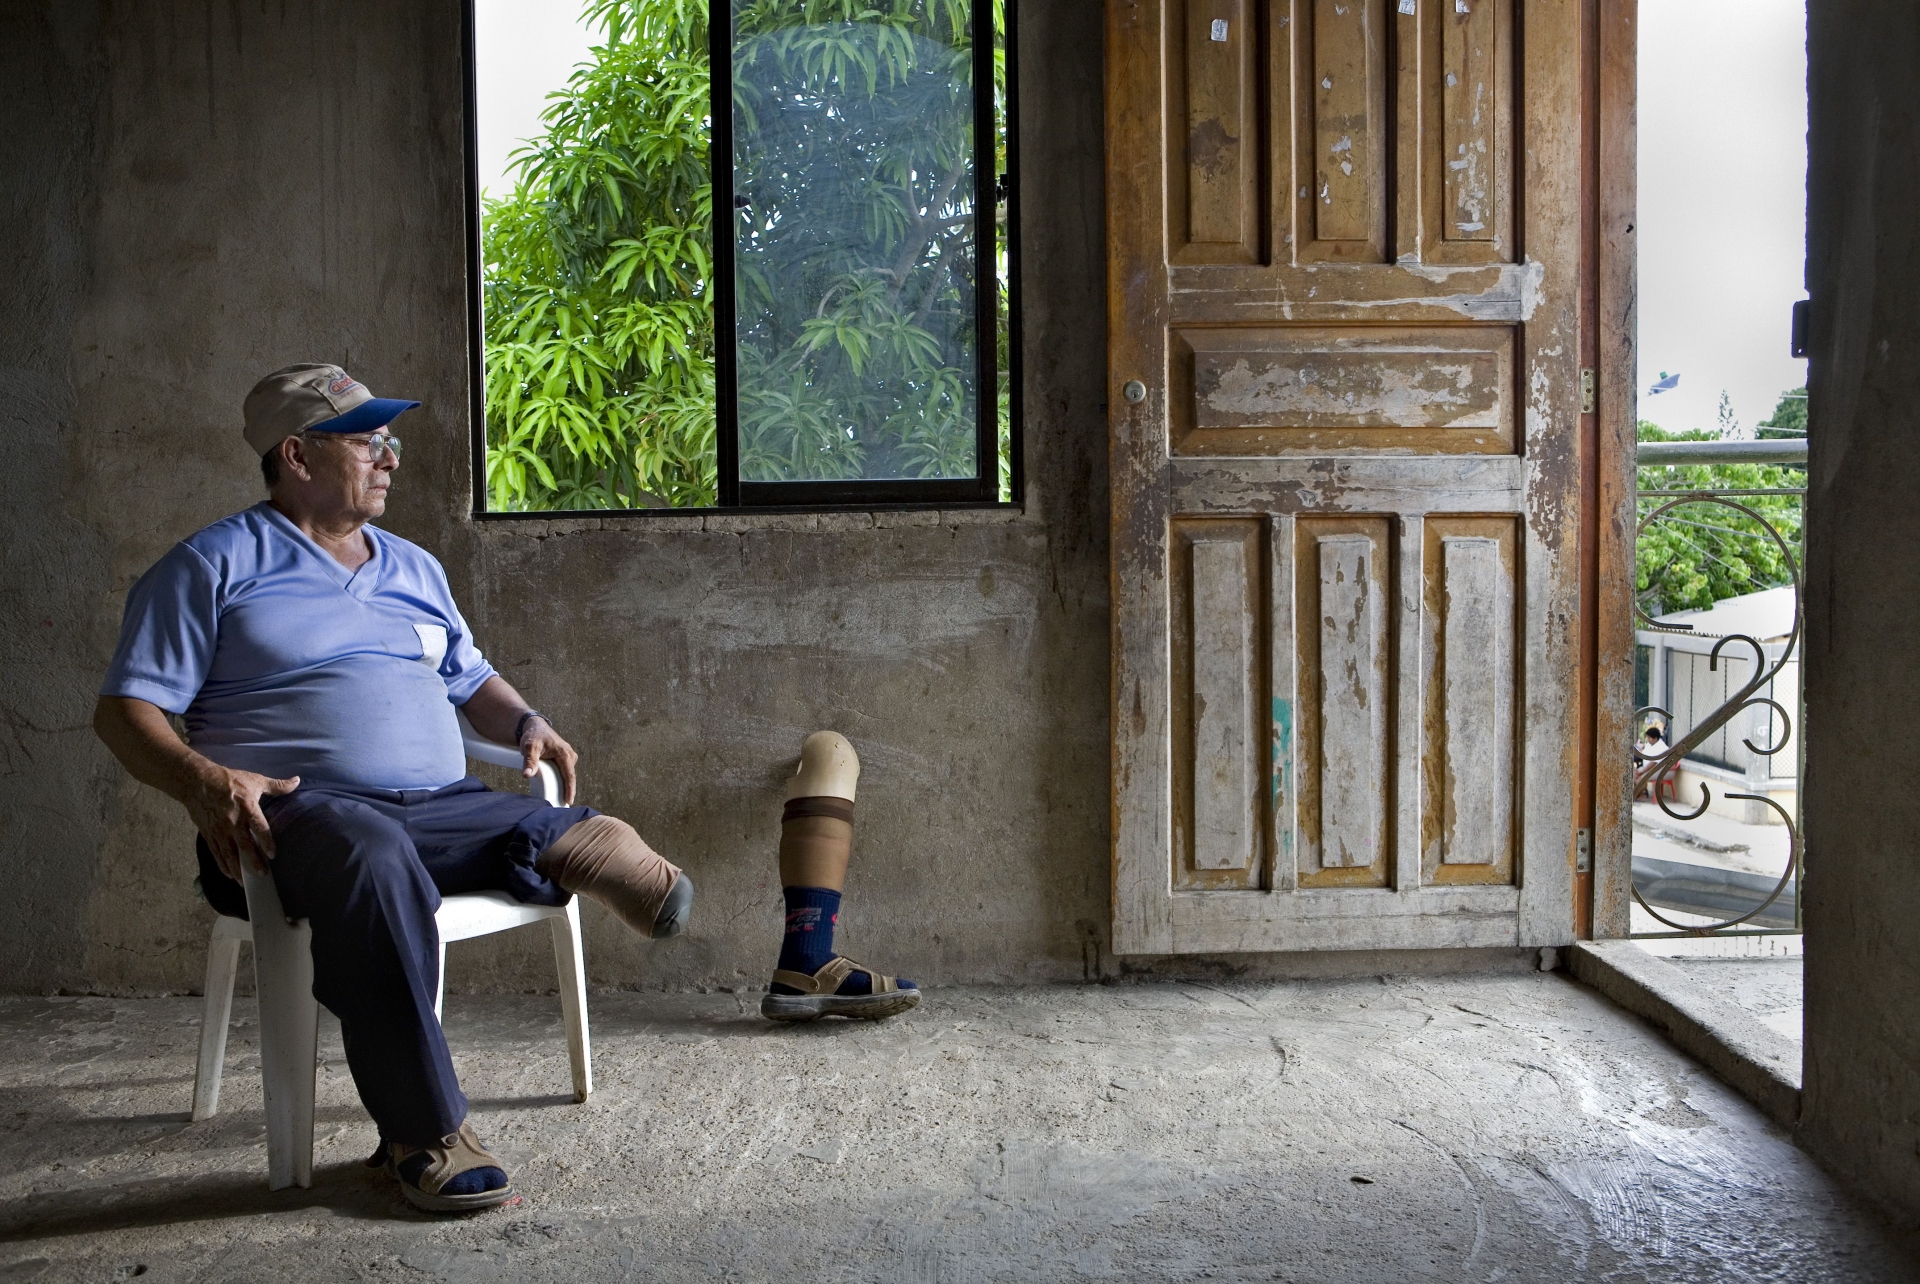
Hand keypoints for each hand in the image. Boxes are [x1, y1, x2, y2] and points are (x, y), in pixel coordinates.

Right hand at [183, 762, 300, 880]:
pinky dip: (223, 865)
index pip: (258, 827)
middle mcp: (232, 821)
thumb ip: (277, 785)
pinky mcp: (209, 833)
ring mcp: (219, 829)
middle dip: (253, 861)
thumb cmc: (229, 780)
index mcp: (246, 807)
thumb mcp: (255, 780)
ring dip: (237, 868)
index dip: (266, 842)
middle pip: (244, 845)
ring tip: (246, 881)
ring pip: (229, 853)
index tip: (272, 855)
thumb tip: (297, 781)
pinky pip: (216, 853)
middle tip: (263, 874)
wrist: (197, 782)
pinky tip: (230, 875)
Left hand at [520, 717, 577, 804]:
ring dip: (564, 786)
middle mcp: (570, 755)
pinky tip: (557, 789)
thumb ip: (529, 761)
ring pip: (568, 775)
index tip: (569, 801)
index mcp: (565, 753)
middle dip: (567, 791)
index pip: (570, 775)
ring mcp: (568, 757)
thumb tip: (527, 775)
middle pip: (570, 777)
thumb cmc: (533, 736)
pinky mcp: (564, 759)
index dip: (570, 789)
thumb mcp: (529, 747)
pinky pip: (565, 772)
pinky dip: (561, 781)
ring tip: (559, 800)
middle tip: (562, 805)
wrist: (534, 727)